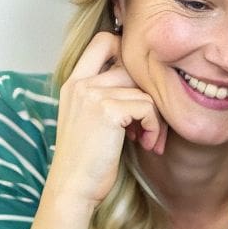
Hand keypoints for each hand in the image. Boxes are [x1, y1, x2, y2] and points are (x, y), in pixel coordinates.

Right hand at [44, 30, 167, 221]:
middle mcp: (80, 83)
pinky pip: (147, 107)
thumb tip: (145, 83)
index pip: (104, 40)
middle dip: (148, 94)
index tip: (137, 86)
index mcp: (74, 82)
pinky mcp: (107, 110)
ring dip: (154, 117)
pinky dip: (154, 127)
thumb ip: (107, 96)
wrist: (72, 188)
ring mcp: (91, 94)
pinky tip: (145, 144)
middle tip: (148, 123)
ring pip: (144, 90)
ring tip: (147, 139)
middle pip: (132, 66)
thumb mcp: (90, 120)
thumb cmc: (87, 161)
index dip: (127, 54)